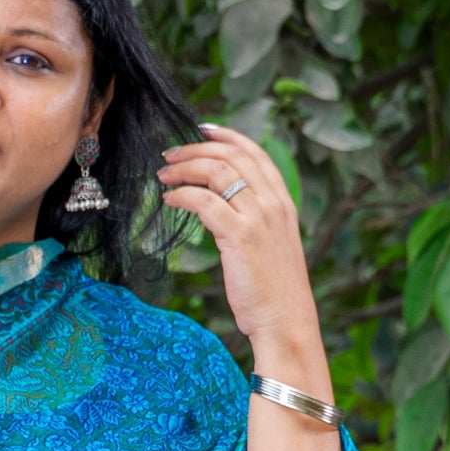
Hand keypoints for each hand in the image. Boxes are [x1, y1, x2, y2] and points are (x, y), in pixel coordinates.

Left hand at [157, 125, 325, 375]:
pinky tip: (170, 200)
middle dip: (197, 149)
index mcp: (283, 202)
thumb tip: (223, 207)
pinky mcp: (240, 236)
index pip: (255, 153)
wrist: (285, 320)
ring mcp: (258, 218)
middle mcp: (274, 203)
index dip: (227, 136)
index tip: (202, 130)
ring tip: (164, 175)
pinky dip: (183, 195)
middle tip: (170, 154)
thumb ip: (254, 221)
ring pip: (217, 172)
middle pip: (232, 156)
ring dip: (185, 168)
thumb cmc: (273, 291)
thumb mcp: (270, 246)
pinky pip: (205, 201)